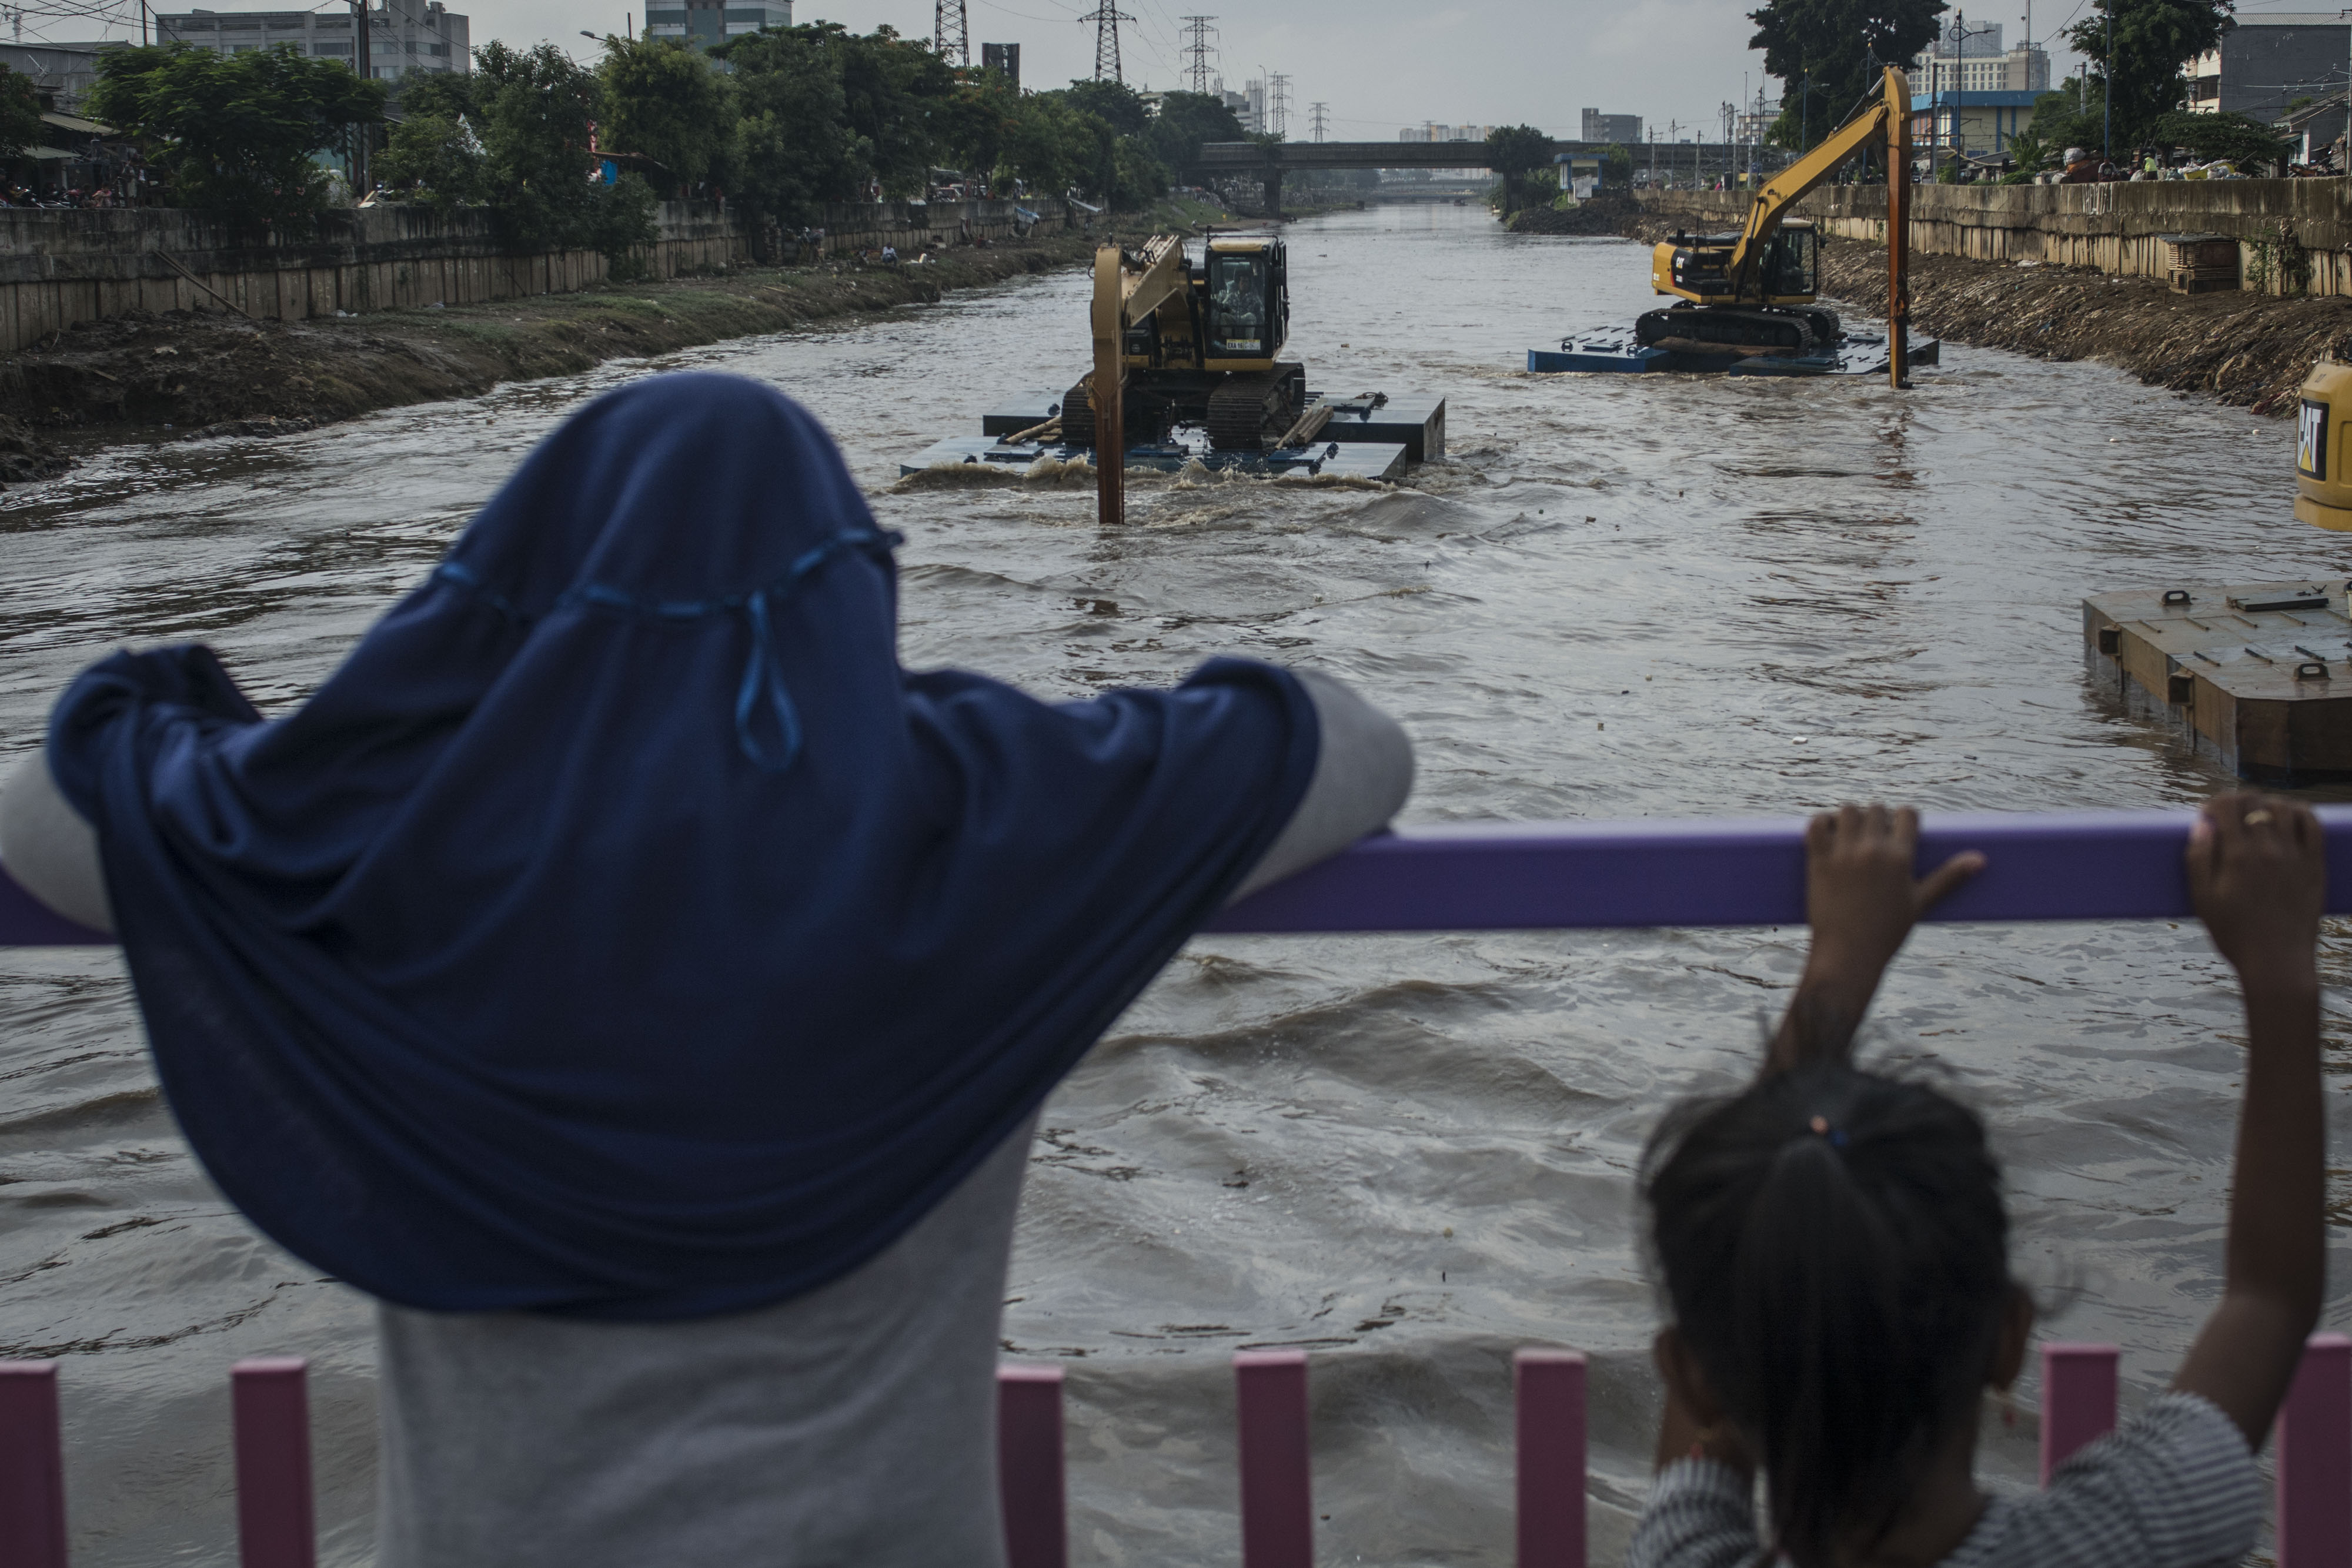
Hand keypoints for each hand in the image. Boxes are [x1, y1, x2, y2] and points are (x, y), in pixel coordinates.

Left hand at [1770, 804, 1983, 1071]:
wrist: (1847, 956)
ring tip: (1851, 833)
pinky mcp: (1817, 860)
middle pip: (1876, 808)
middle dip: (1877, 818)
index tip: (1898, 828)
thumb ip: (1949, 877)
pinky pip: (1815, 824)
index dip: (1904, 818)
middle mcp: (1872, 850)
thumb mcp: (1921, 903)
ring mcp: (1842, 854)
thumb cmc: (1887, 932)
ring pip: (1846, 811)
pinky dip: (1821, 823)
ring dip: (1849, 817)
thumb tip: (1981, 859)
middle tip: (1874, 835)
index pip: (1907, 813)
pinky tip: (1827, 833)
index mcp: (1900, 858)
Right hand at [2186, 792, 2323, 991]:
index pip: (2227, 807)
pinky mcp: (2315, 866)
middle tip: (2230, 812)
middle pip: (2255, 802)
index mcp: (2237, 857)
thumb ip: (2198, 860)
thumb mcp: (2203, 900)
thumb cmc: (2234, 934)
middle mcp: (2268, 850)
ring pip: (2285, 808)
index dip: (2215, 802)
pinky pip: (2313, 826)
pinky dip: (2301, 813)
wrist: (2277, 962)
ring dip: (2268, 802)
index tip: (2208, 812)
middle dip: (2239, 799)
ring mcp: (2296, 857)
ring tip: (2259, 814)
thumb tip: (2202, 824)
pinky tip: (2290, 816)